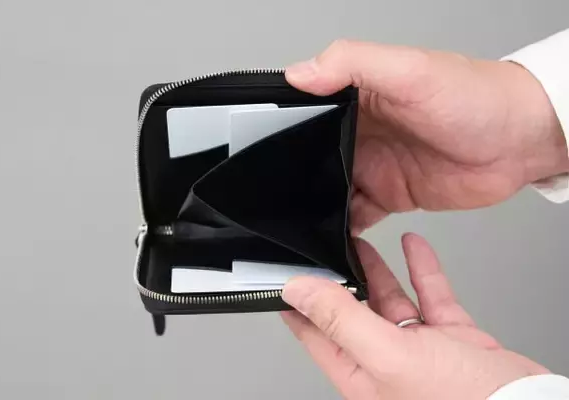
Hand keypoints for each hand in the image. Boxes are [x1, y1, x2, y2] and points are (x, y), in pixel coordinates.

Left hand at [281, 234, 547, 398]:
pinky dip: (422, 270)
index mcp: (361, 375)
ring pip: (391, 300)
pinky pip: (430, 295)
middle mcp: (386, 362)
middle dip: (341, 278)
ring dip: (378, 269)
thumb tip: (299, 292)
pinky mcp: (450, 335)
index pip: (317, 333)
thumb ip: (342, 320)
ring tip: (361, 242)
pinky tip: (414, 246)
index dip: (301, 304)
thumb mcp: (388, 356)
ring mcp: (420, 348)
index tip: (288, 276)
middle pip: (354, 311)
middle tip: (329, 249)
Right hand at [286, 40, 568, 233]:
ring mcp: (374, 165)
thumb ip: (353, 64)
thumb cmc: (475, 98)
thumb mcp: (411, 70)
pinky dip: (342, 228)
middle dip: (294, 176)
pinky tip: (331, 236)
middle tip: (274, 197)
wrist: (519, 141)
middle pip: (312, 156)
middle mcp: (362, 131)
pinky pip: (356, 214)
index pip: (308, 110)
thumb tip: (300, 73)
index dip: (284, 127)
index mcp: (359, 96)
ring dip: (314, 205)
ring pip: (328, 189)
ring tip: (296, 223)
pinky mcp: (391, 194)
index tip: (260, 149)